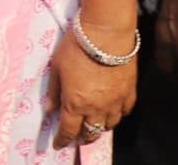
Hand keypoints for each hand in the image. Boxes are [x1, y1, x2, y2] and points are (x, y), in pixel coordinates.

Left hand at [46, 20, 139, 148]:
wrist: (106, 32)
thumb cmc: (76, 46)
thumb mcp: (56, 67)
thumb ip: (53, 90)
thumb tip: (49, 109)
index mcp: (75, 104)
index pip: (68, 131)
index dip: (62, 140)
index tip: (58, 144)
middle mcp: (96, 108)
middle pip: (90, 132)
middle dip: (82, 136)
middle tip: (77, 135)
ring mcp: (115, 102)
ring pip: (109, 125)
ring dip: (100, 127)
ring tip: (94, 123)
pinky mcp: (129, 91)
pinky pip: (125, 111)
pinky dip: (118, 115)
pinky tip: (113, 111)